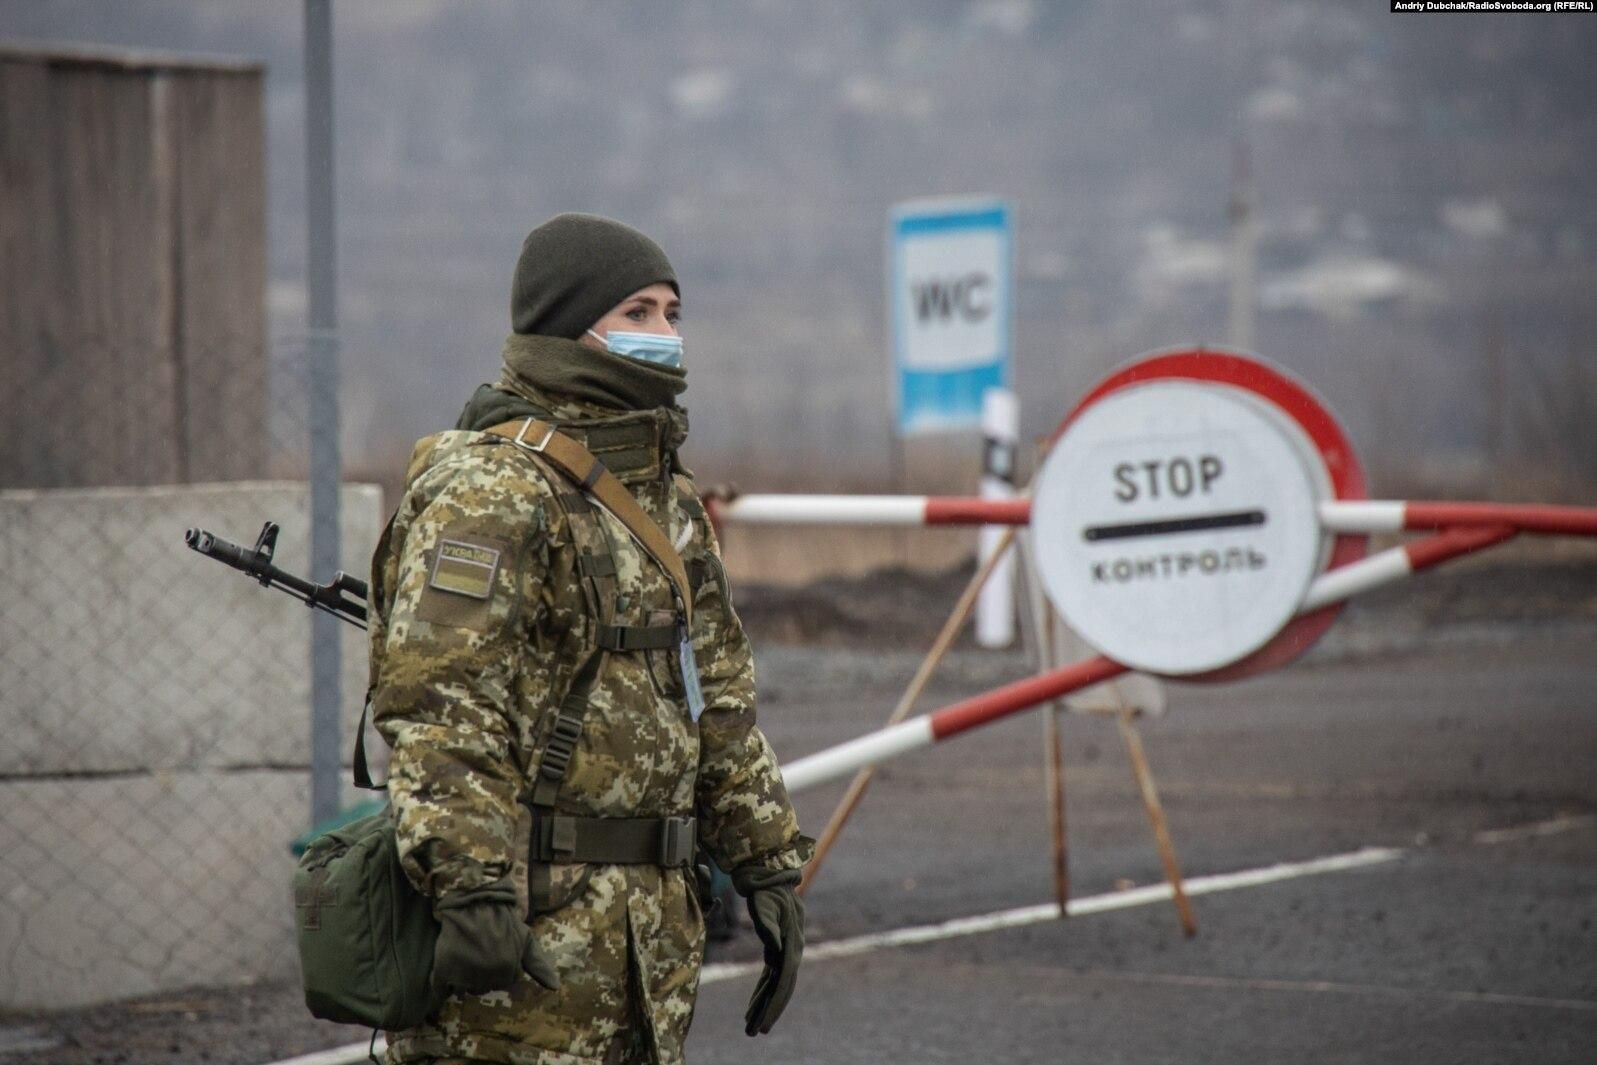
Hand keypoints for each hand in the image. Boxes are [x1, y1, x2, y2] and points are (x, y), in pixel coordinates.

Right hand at [431, 877, 560, 995]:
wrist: (475, 899)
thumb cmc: (503, 918)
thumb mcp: (525, 939)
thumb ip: (538, 965)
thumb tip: (556, 988)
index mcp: (508, 971)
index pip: (504, 982)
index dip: (500, 968)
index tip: (495, 952)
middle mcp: (487, 977)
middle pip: (485, 987)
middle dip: (483, 974)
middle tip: (480, 952)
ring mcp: (465, 974)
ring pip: (466, 987)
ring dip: (466, 977)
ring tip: (468, 954)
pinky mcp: (443, 969)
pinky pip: (441, 989)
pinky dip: (441, 987)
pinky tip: (445, 978)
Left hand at [731, 865, 803, 1035]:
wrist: (771, 875)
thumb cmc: (765, 890)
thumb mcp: (764, 905)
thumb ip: (768, 925)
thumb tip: (775, 947)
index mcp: (791, 945)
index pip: (783, 982)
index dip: (774, 1005)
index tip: (763, 1024)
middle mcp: (791, 951)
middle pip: (781, 989)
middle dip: (768, 1012)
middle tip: (753, 1033)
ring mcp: (786, 951)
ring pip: (776, 985)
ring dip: (763, 1005)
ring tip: (749, 1026)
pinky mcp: (777, 949)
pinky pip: (771, 976)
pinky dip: (762, 992)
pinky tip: (752, 1005)